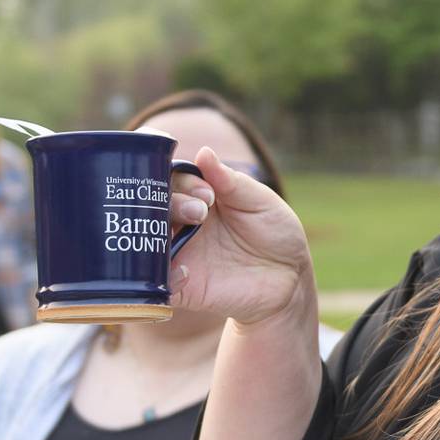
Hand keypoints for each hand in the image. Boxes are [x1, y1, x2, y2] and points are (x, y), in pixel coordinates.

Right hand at [166, 146, 314, 325]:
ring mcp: (180, 254)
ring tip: (181, 234)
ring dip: (157, 236)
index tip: (207, 193)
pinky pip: (159, 283)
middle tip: (200, 213)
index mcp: (197, 197)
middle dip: (171, 205)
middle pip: (152, 208)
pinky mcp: (184, 287)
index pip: (170, 181)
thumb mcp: (258, 201)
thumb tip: (203, 152)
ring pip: (148, 242)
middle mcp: (182, 224)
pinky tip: (187, 273)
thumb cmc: (274, 232)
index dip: (181, 182)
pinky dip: (166, 276)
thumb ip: (230, 180)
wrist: (290, 276)